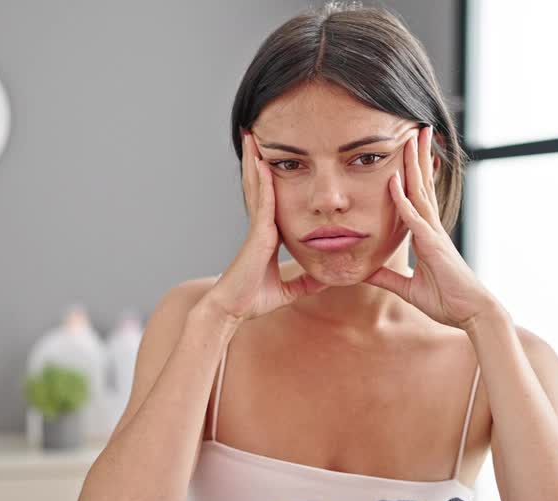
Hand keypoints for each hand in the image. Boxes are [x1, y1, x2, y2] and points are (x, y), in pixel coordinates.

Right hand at [202, 131, 329, 324]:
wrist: (233, 308)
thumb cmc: (252, 300)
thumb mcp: (287, 290)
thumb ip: (304, 283)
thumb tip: (324, 281)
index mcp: (267, 234)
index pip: (270, 199)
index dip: (268, 177)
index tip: (270, 158)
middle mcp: (261, 226)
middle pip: (259, 184)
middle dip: (257, 159)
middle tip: (256, 134)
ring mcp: (258, 227)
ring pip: (257, 186)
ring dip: (256, 160)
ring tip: (253, 136)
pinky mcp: (258, 233)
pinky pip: (263, 202)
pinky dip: (263, 181)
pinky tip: (265, 163)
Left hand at [362, 125, 499, 328]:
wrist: (472, 314)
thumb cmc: (447, 302)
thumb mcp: (408, 289)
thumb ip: (388, 278)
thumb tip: (365, 273)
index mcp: (427, 235)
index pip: (417, 197)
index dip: (412, 174)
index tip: (408, 151)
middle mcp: (432, 229)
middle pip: (422, 185)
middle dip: (418, 157)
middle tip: (415, 128)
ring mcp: (434, 235)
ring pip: (420, 193)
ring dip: (414, 165)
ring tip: (412, 137)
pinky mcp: (434, 246)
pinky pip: (414, 219)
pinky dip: (403, 200)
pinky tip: (394, 181)